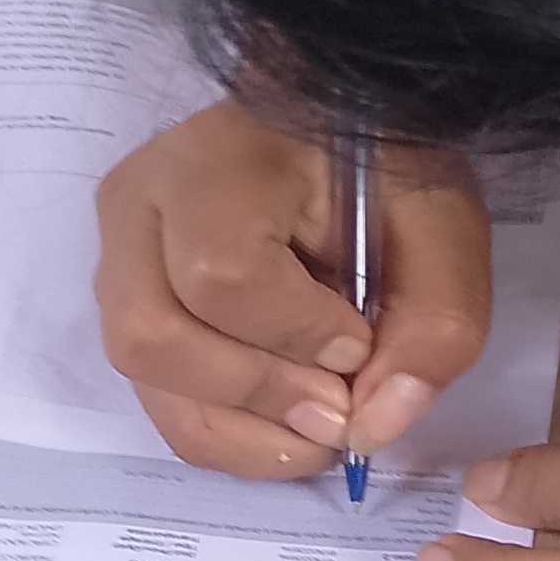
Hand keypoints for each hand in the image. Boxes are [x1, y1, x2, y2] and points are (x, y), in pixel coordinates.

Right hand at [97, 100, 490, 477]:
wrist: (328, 127)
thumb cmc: (383, 167)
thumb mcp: (442, 227)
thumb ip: (434, 323)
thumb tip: (373, 428)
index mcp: (217, 162)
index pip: (223, 276)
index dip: (297, 335)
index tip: (360, 341)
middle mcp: (139, 206)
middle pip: (153, 338)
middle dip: (257, 395)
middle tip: (337, 408)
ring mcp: (117, 256)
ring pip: (147, 382)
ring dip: (242, 431)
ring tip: (318, 427)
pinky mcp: (124, 302)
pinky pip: (155, 398)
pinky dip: (226, 432)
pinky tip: (285, 424)